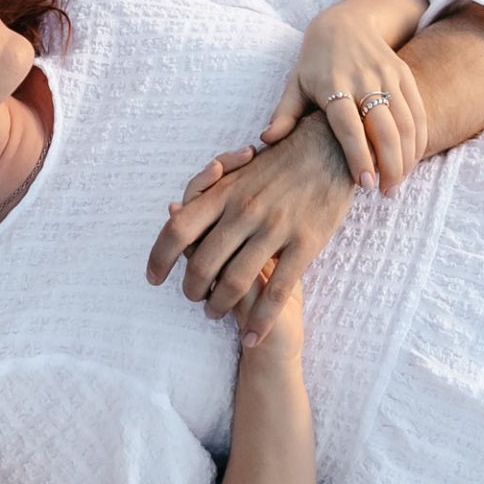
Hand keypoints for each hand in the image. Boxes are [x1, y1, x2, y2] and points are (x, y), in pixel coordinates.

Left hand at [146, 116, 354, 347]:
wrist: (331, 146)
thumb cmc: (283, 158)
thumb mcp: (239, 170)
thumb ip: (208, 193)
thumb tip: (173, 212)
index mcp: (224, 192)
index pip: (178, 229)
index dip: (159, 257)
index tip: (153, 277)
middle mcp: (244, 210)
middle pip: (202, 264)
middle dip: (191, 290)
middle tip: (194, 299)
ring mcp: (274, 227)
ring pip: (234, 282)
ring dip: (218, 306)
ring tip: (215, 314)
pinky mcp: (304, 243)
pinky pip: (277, 291)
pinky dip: (260, 321)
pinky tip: (252, 336)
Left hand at [263, 6, 427, 192]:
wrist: (346, 22)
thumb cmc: (315, 61)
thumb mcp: (295, 83)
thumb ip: (284, 113)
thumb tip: (267, 140)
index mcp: (334, 86)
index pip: (349, 127)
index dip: (359, 156)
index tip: (364, 184)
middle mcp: (364, 80)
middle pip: (384, 129)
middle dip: (390, 165)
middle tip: (385, 193)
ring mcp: (387, 77)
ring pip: (406, 124)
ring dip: (406, 158)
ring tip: (396, 184)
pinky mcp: (404, 75)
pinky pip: (418, 112)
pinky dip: (419, 140)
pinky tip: (411, 161)